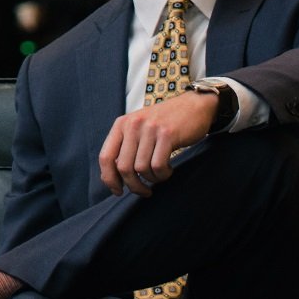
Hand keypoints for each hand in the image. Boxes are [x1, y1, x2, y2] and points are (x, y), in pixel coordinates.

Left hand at [98, 91, 218, 196]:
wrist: (193, 106)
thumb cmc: (164, 123)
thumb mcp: (139, 128)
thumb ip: (125, 147)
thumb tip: (112, 178)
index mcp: (121, 124)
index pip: (105, 157)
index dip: (109, 179)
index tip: (118, 191)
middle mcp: (133, 124)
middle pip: (123, 167)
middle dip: (134, 186)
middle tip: (145, 191)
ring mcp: (150, 128)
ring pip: (141, 169)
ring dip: (152, 180)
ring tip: (160, 175)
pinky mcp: (167, 134)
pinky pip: (158, 166)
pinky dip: (163, 174)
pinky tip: (169, 169)